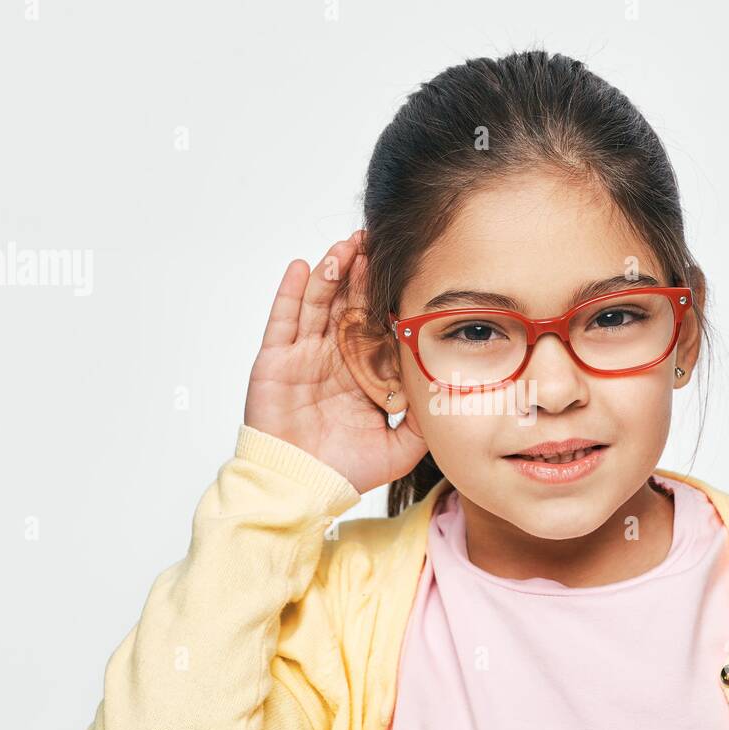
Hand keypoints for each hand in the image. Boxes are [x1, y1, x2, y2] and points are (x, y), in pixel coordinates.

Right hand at [244, 231, 427, 494]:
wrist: (304, 488)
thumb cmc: (347, 471)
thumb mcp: (402, 447)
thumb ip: (426, 421)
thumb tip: (453, 394)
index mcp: (361, 371)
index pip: (375, 323)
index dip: (386, 297)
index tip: (403, 268)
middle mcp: (332, 357)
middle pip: (347, 304)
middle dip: (360, 273)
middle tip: (375, 242)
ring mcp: (303, 355)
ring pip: (318, 303)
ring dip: (332, 273)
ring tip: (346, 246)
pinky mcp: (275, 360)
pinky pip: (283, 320)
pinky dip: (291, 293)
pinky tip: (304, 267)